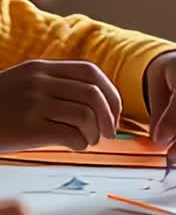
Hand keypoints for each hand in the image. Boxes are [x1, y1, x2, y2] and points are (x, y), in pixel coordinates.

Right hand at [0, 59, 120, 151]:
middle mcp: (39, 82)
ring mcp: (34, 103)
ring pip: (86, 116)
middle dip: (109, 116)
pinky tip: (75, 147)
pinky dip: (81, 144)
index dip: (110, 92)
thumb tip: (96, 101)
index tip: (113, 110)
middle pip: (94, 94)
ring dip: (94, 133)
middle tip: (108, 132)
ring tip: (87, 141)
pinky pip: (72, 135)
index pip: (91, 71)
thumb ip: (54, 84)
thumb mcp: (23, 82)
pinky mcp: (29, 128)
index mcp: (41, 68)